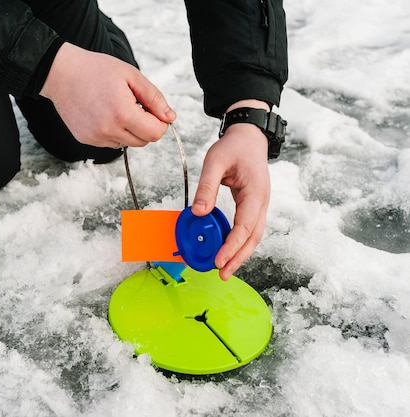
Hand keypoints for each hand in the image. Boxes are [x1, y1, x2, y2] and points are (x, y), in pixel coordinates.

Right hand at [40, 42, 175, 147]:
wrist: (61, 73)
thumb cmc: (95, 70)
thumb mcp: (131, 76)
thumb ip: (154, 98)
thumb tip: (170, 117)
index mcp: (122, 113)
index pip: (155, 133)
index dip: (159, 122)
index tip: (153, 110)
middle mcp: (108, 130)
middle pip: (143, 141)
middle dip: (145, 126)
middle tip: (135, 106)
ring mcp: (95, 137)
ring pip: (127, 143)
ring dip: (129, 130)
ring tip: (116, 107)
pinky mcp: (86, 139)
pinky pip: (110, 142)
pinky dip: (113, 132)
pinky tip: (103, 114)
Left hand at [192, 100, 270, 279]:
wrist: (249, 137)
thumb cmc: (233, 147)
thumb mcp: (215, 161)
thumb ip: (207, 187)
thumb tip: (198, 213)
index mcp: (255, 192)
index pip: (245, 226)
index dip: (232, 245)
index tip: (220, 261)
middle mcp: (261, 202)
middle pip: (253, 237)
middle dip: (239, 258)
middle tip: (222, 274)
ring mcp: (259, 205)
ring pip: (253, 236)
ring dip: (240, 253)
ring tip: (224, 269)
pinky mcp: (253, 206)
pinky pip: (248, 228)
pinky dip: (238, 242)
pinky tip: (226, 250)